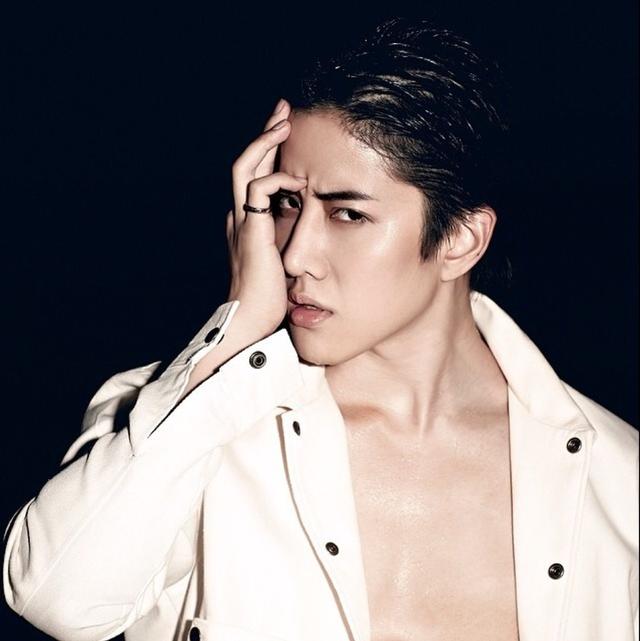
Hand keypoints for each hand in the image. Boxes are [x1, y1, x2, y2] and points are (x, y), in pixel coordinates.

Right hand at [225, 98, 305, 338]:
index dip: (271, 153)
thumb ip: (295, 245)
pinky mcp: (251, 233)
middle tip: (285, 110)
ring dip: (265, 142)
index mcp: (251, 223)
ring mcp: (242, 223)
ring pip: (244, 167)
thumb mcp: (286, 264)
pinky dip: (278, 180)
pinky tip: (299, 181)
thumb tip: (318, 234)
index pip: (257, 177)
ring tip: (286, 122)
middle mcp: (241, 217)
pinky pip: (259, 192)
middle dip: (265, 134)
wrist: (253, 322)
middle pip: (246, 163)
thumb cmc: (273, 300)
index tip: (288, 132)